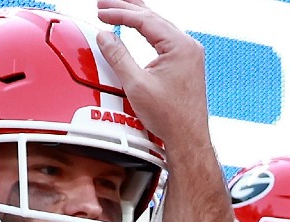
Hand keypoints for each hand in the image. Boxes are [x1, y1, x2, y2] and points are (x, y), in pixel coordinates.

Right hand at [94, 0, 210, 146]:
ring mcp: (189, 55)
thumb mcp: (136, 85)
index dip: (119, 13)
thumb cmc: (171, 118)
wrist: (188, 138)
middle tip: (103, 3)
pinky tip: (137, 27)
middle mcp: (188, 46)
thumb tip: (105, 37)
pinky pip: (164, 38)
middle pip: (152, 17)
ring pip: (158, 26)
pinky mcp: (186, 64)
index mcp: (180, 46)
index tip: (100, 13)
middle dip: (126, 8)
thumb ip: (118, 57)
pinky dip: (147, 30)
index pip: (144, 19)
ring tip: (116, 9)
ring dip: (136, 16)